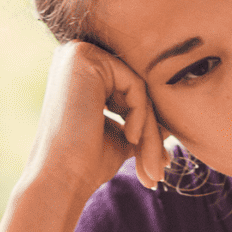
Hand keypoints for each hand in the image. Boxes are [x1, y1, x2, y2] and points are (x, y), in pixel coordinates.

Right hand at [27, 40, 170, 192]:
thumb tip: (171, 120)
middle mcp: (76, 56)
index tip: (160, 162)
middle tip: (158, 170)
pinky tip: (131, 137)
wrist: (61, 178)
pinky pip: (135, 85)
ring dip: (150, 130)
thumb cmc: (87, 163)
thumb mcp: (122, 136)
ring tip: (152, 166)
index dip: (148, 126)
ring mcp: (78, 53)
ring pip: (139, 88)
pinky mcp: (84, 58)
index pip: (131, 91)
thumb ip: (142, 120)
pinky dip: (142, 115)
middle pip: (136, 89)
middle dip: (151, 131)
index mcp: (81, 72)